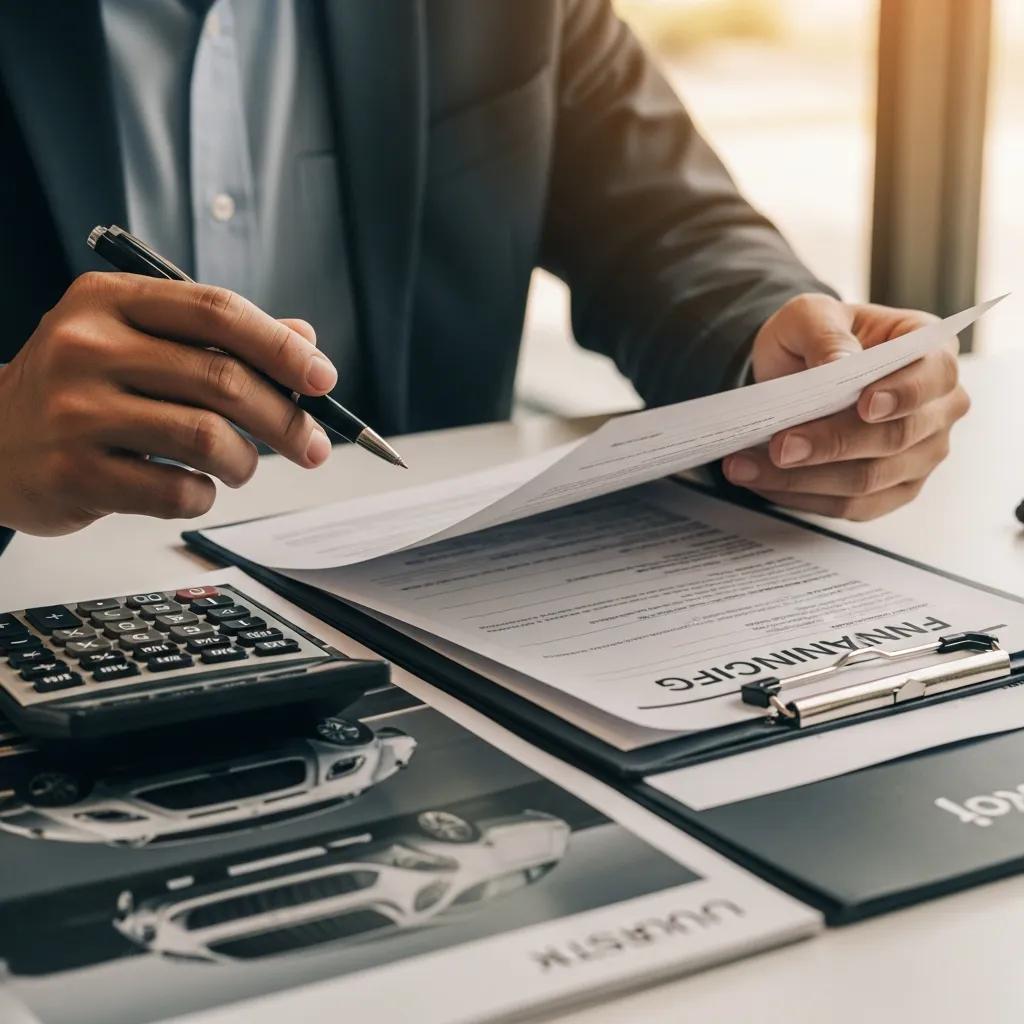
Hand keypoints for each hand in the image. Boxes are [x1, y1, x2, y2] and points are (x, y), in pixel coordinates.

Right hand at [0, 272, 337, 535]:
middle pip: (224, 380)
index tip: (324, 380)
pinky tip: (193, 488)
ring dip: (245, 463)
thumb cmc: (82, 389)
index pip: (217, 311)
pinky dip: (204, 495)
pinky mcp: (74, 474)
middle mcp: (87, 347)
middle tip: (313, 447)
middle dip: (287, 421)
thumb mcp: (138, 342)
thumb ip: (219, 340)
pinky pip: (176, 492)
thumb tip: (305, 342)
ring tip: (241, 467)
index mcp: (109, 300)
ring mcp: (75, 412)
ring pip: (208, 439)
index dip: (281, 347)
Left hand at [722, 293, 968, 520]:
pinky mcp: (890, 491)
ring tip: (746, 467)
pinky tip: (760, 481)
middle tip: (780, 446)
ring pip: (867, 481)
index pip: (934, 376)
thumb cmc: (816, 337)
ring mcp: (919, 455)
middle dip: (832, 444)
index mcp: (932, 353)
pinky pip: (848, 506)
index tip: (863, 405)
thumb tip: (839, 364)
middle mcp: (938, 408)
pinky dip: (799, 497)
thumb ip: (827, 334)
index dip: (903, 394)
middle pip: (895, 438)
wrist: (798, 370)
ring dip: (801, 479)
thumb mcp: (810, 316)